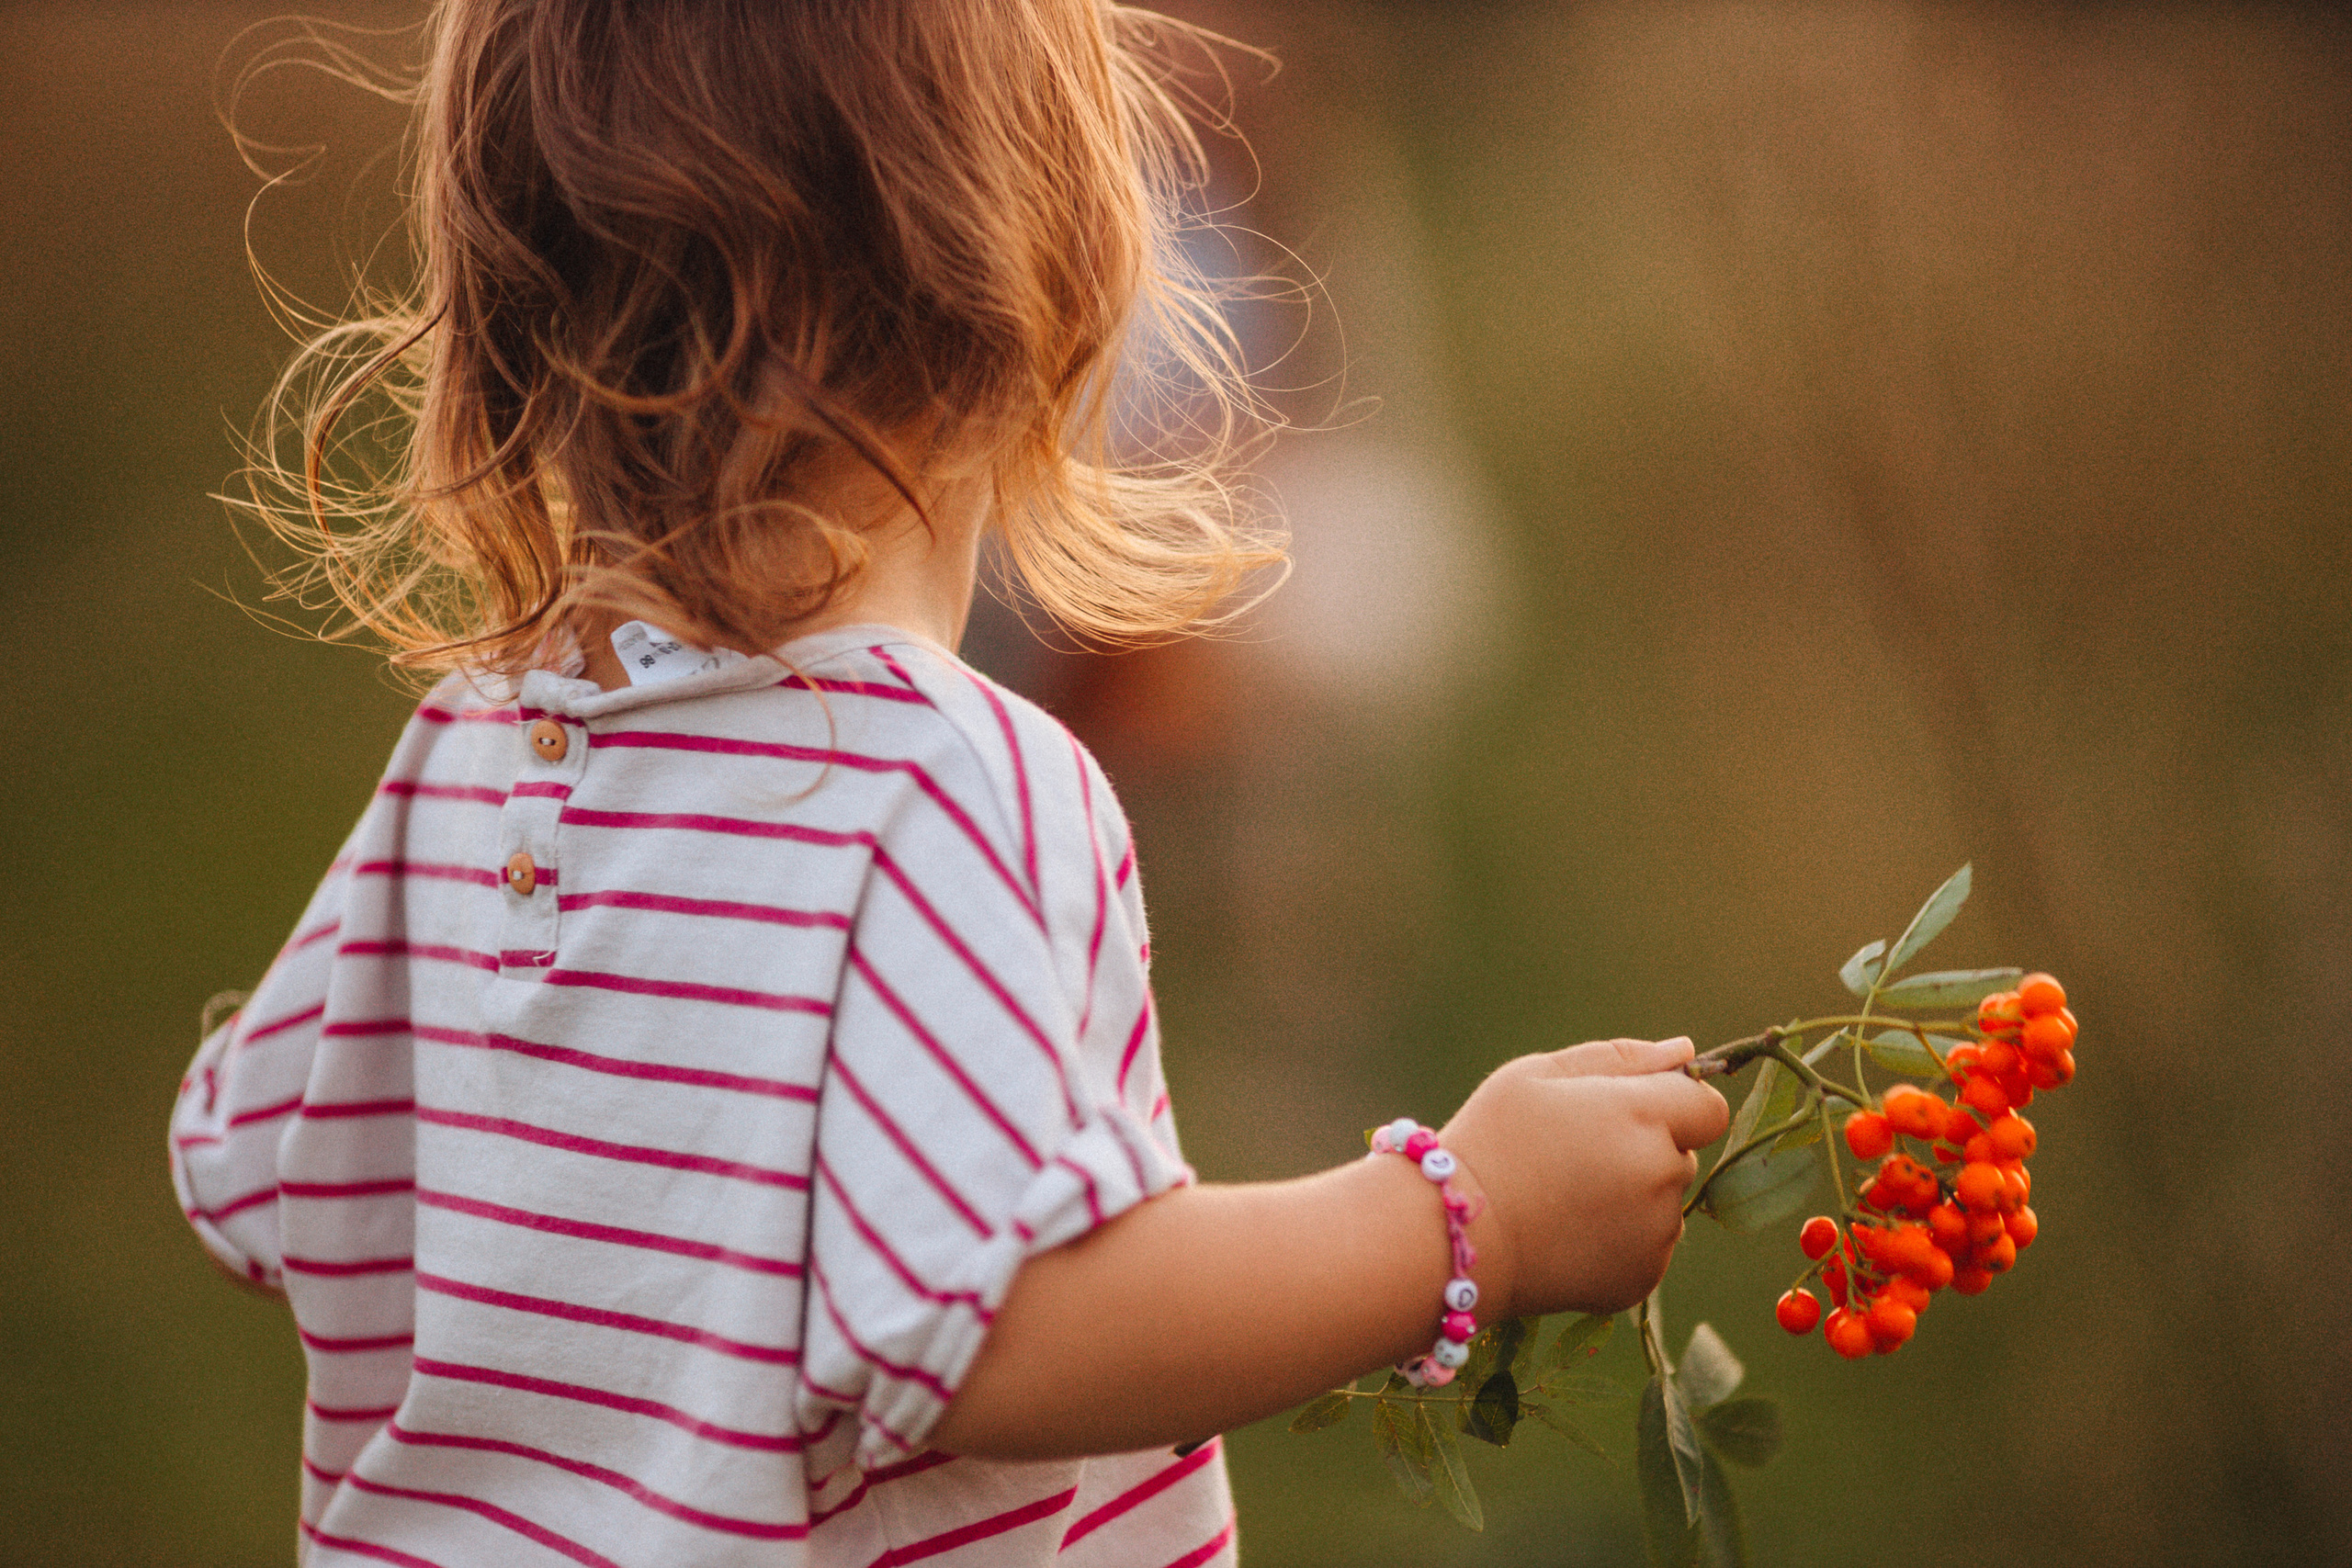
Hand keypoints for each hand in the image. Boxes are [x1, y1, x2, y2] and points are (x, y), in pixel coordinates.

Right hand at [1442, 1037, 1729, 1321]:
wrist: (1454, 1239)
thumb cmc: (1490, 1142)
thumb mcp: (1538, 1076)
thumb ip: (1619, 1058)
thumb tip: (1684, 1052)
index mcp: (1641, 1116)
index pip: (1708, 1106)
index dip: (1673, 1104)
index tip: (1624, 1112)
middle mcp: (1660, 1176)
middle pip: (1682, 1154)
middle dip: (1645, 1148)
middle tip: (1574, 1156)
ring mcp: (1655, 1234)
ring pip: (1666, 1203)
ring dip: (1634, 1195)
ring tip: (1564, 1198)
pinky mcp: (1642, 1279)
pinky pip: (1649, 1247)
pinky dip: (1620, 1238)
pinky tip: (1567, 1232)